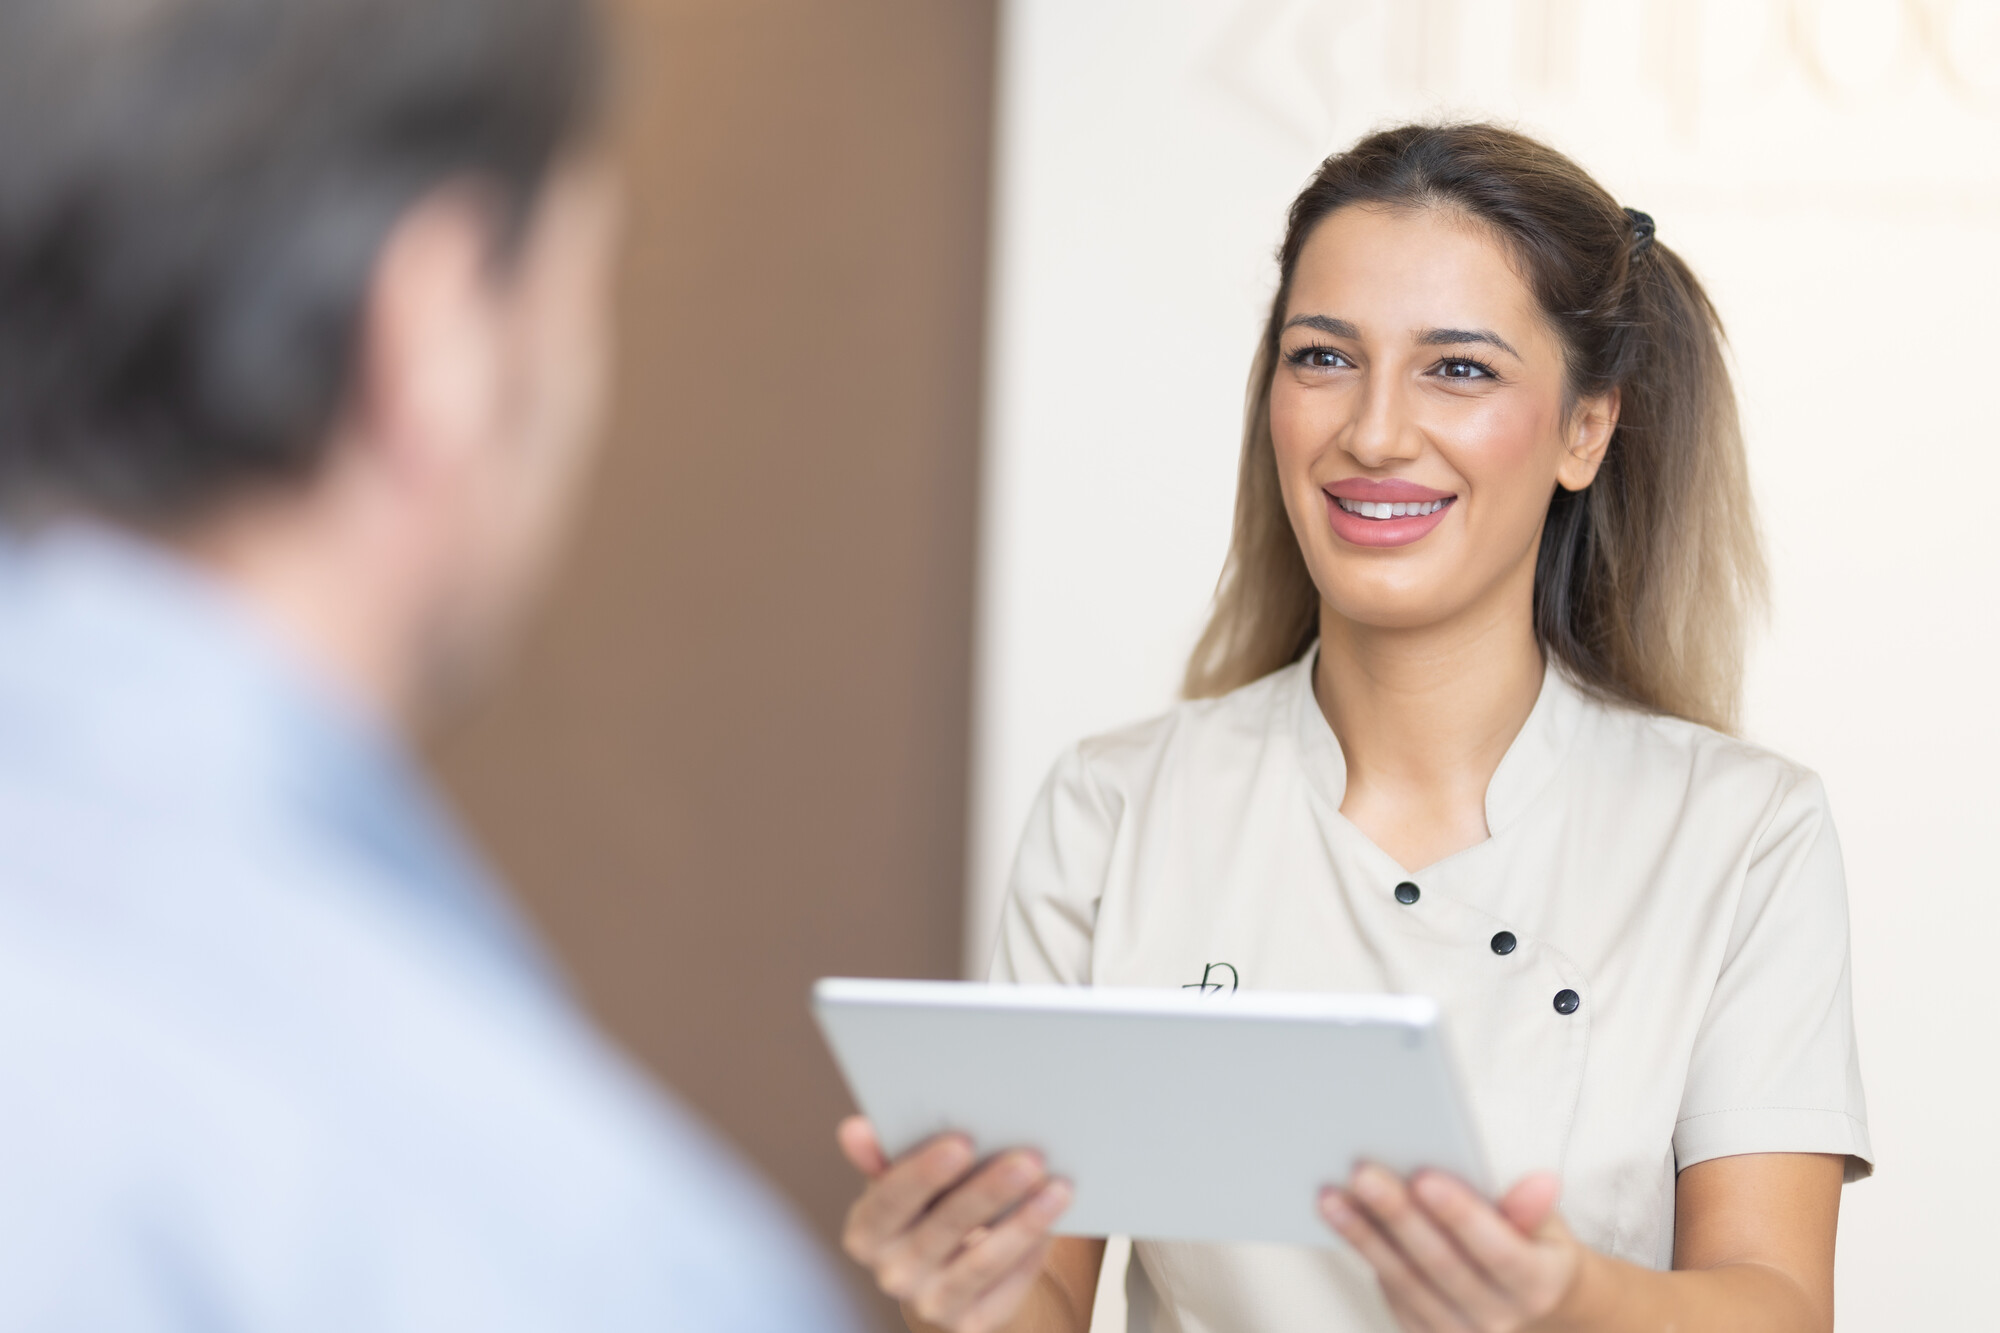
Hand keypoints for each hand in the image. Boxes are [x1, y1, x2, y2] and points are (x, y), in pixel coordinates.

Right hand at [838, 1116, 1073, 1332]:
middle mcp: (892, 1274)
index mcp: (866, 1233)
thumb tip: (854, 1130)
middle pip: (944, 1228)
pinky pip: (1007, 1285)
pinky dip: (1032, 1250)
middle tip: (1028, 1158)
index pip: (889, 1201)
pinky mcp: (972, 1323)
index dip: (923, 1172)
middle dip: (989, 1191)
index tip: (962, 1141)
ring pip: (981, 1261)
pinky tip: (1054, 1218)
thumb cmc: (927, 1207)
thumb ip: (883, 1155)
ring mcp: (931, 1304)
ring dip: (1023, 1222)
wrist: (950, 1269)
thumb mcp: (902, 1180)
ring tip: (1056, 1188)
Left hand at [1320, 1164, 1582, 1332]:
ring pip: (1404, 1281)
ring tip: (1334, 1196)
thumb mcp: (1546, 1226)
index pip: (1498, 1251)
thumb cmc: (1531, 1249)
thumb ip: (1531, 1208)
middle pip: (1440, 1265)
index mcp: (1538, 1286)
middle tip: (1364, 1175)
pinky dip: (1364, 1251)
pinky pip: (1390, 1292)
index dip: (1461, 1216)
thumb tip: (1541, 1182)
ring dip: (1364, 1236)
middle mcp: (1499, 1320)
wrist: (1526, 1305)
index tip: (1426, 1178)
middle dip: (1399, 1217)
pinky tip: (1342, 1217)